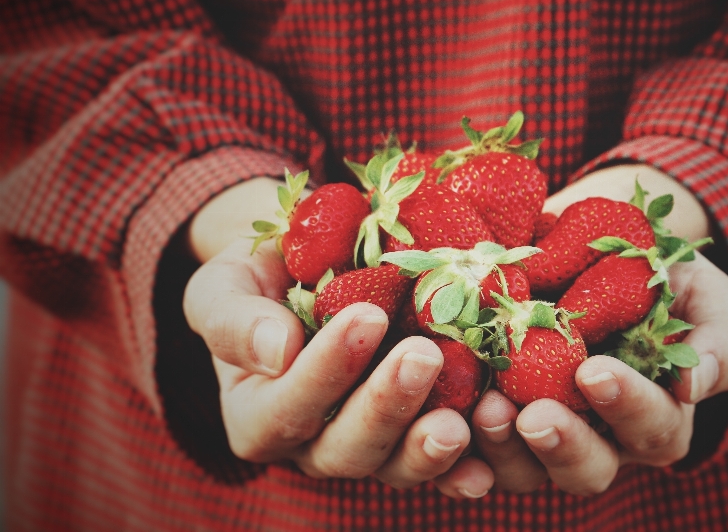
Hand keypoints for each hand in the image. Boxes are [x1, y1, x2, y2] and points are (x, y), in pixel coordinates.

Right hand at [182, 179, 494, 497]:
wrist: (310, 272)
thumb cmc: (261, 279)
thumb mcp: (225, 286)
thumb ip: (233, 320)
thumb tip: (276, 350)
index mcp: (258, 415)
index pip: (286, 407)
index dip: (325, 371)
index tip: (366, 316)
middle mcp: (312, 445)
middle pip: (347, 448)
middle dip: (387, 405)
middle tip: (424, 355)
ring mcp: (370, 447)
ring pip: (397, 466)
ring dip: (429, 447)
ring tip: (461, 419)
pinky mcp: (414, 437)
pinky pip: (441, 466)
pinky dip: (466, 468)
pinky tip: (489, 464)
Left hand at [470, 164, 727, 494]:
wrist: (597, 252)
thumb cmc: (663, 280)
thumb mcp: (705, 299)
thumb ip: (718, 341)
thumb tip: (694, 385)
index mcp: (656, 417)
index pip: (652, 428)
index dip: (627, 406)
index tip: (595, 370)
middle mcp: (600, 439)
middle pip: (587, 470)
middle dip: (561, 445)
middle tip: (534, 413)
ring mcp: (542, 433)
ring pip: (524, 470)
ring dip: (502, 446)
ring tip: (483, 406)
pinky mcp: (493, 417)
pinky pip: (471, 448)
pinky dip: (456, 441)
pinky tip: (439, 417)